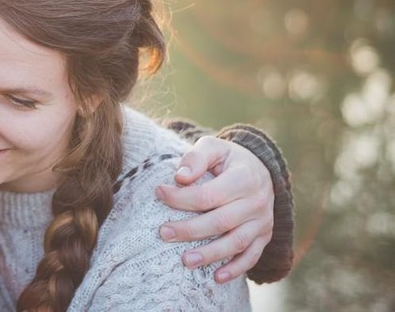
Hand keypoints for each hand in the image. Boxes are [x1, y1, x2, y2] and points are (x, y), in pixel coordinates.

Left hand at [155, 136, 273, 283]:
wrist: (260, 169)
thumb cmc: (229, 158)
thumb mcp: (214, 146)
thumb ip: (196, 157)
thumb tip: (180, 177)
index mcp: (244, 178)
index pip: (208, 195)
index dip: (181, 198)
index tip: (159, 193)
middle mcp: (257, 202)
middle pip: (220, 221)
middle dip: (189, 229)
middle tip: (163, 233)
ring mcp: (262, 222)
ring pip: (236, 243)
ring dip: (210, 255)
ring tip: (185, 261)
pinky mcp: (263, 236)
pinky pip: (251, 256)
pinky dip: (236, 269)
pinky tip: (217, 277)